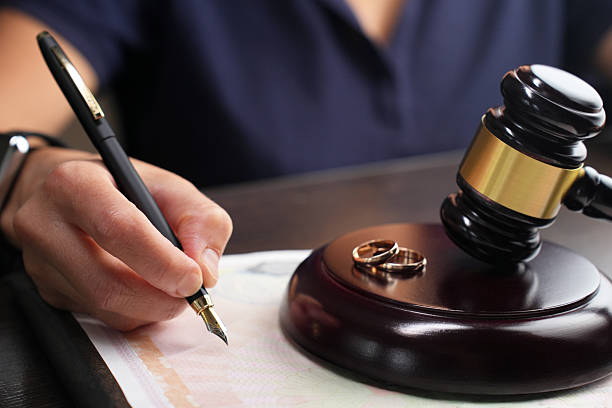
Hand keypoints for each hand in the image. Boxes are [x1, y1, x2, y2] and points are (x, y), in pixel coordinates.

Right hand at [1, 147, 231, 329]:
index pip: (118, 229)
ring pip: (106, 308)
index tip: (194, 279)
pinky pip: (101, 317)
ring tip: (171, 287)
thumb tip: (206, 271)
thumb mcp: (170, 187)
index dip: (162, 262)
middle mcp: (45, 224)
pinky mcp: (48, 291)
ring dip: (151, 308)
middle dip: (160, 298)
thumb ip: (201, 220)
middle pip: (107, 282)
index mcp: (75, 185)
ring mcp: (40, 263)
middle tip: (190, 294)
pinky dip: (135, 311)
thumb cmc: (123, 188)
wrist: (70, 195)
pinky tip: (145, 289)